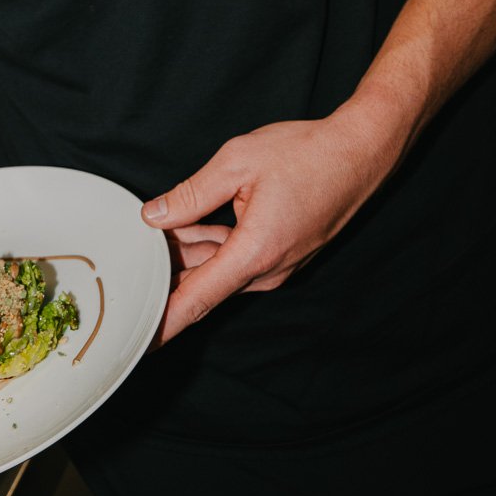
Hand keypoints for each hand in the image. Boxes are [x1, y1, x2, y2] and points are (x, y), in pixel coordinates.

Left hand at [142, 111, 396, 344]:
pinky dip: (212, 249)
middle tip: (136, 252)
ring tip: (160, 230)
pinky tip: (190, 226)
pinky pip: (237, 261)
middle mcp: (268, 270)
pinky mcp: (283, 255)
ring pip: (219, 271)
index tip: (140, 343)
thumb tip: (153, 217)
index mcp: (254, 252)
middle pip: (203, 285)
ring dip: (189, 256)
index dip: (164, 323)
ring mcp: (278, 266)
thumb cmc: (305, 153)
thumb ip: (191, 194)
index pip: (198, 300)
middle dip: (169, 271)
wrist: (359, 152)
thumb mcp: (237, 163)